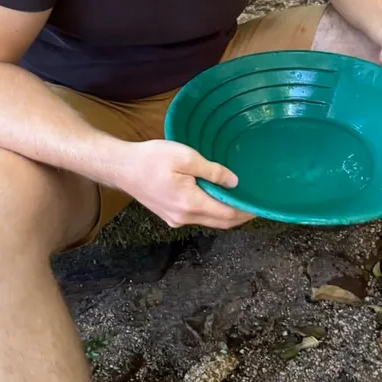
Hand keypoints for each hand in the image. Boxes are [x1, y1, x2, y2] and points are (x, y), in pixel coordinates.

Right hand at [115, 140, 253, 229]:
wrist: (121, 167)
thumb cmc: (152, 159)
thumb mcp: (186, 158)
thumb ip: (212, 171)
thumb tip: (234, 183)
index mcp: (191, 204)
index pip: (228, 215)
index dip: (246, 212)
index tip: (260, 206)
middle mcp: (184, 217)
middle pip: (220, 222)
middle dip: (239, 215)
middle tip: (254, 203)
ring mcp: (175, 219)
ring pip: (209, 220)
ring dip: (225, 213)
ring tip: (238, 198)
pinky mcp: (169, 215)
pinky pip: (197, 216)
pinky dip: (211, 210)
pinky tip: (215, 197)